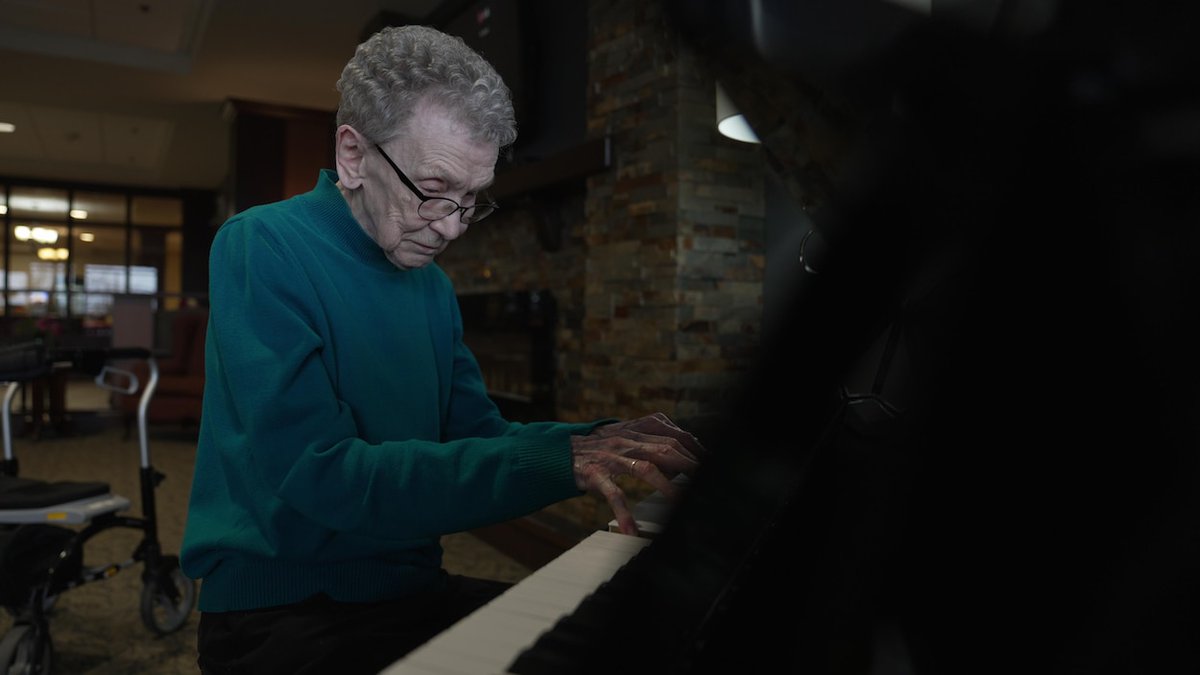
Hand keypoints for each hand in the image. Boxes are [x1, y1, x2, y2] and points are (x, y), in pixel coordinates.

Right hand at [570, 413, 705, 534]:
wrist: (554, 452)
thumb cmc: (594, 448)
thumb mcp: (622, 437)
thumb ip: (648, 440)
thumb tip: (679, 457)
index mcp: (634, 429)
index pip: (672, 434)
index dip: (694, 447)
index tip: (710, 461)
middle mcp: (625, 440)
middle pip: (665, 449)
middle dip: (690, 465)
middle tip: (706, 481)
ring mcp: (610, 456)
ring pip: (645, 469)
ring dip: (667, 486)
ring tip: (681, 502)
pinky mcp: (593, 474)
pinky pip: (613, 494)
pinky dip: (623, 513)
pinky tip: (631, 530)